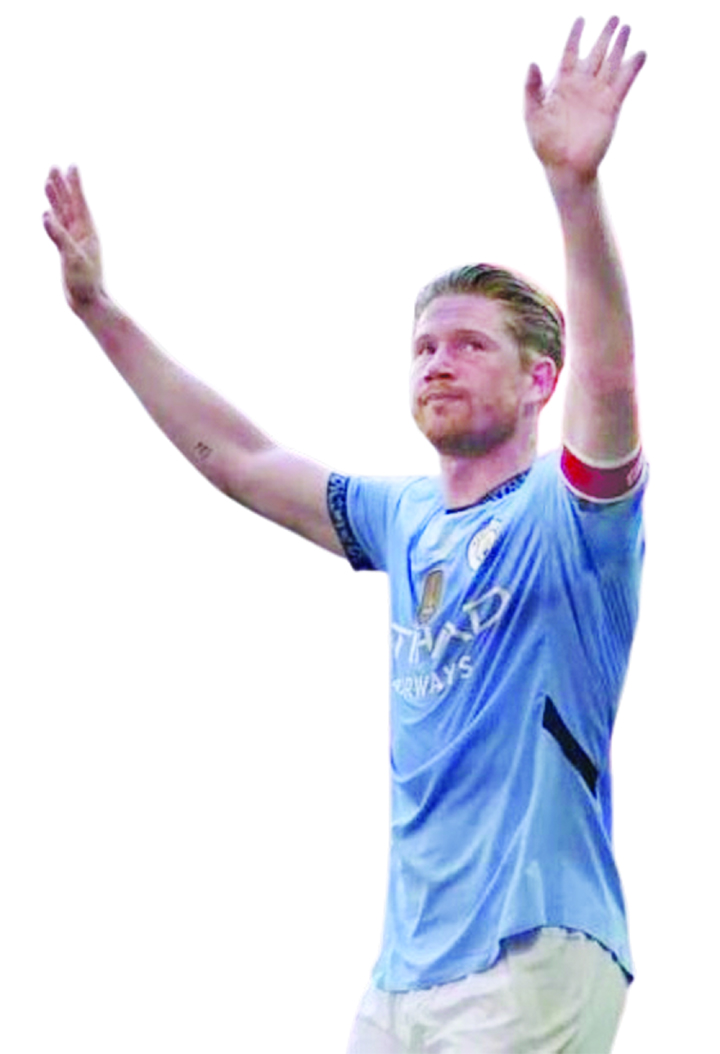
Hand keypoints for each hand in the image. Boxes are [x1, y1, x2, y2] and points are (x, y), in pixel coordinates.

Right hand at [44, 167, 103, 313]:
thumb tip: (45, 216)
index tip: (72, 166)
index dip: (75, 184)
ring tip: (48, 180)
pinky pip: (57, 228)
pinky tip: (48, 211)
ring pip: (62, 213)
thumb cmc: (85, 283)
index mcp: (88, 231)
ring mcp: (73, 240)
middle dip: (62, 185)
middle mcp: (81, 233)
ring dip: (55, 197)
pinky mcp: (66, 250)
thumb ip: (60, 237)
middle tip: (54, 166)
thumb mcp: (73, 258)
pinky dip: (52, 217)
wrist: (87, 302)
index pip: (79, 202)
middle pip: (69, 203)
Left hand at [524, 17, 645, 185]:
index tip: (581, 19)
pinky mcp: (611, 106)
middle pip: (595, 53)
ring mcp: (597, 95)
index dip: (575, 36)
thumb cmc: (545, 144)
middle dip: (604, 35)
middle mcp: (581, 86)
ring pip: (611, 63)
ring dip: (619, 46)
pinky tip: (640, 54)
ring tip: (626, 28)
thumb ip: (531, 88)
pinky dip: (632, 68)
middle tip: (614, 18)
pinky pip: (623, 83)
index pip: (569, 52)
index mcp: (561, 84)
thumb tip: (532, 62)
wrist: (565, 167)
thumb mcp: (532, 115)